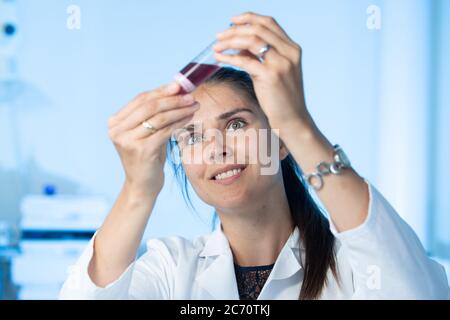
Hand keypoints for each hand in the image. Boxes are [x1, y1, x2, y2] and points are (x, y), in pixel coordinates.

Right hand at [107, 83, 198, 196]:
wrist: (142, 185)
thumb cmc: (148, 157)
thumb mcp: (146, 133)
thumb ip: (154, 114)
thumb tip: (176, 90)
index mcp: (115, 122)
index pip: (141, 99)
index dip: (161, 90)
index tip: (179, 85)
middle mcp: (117, 130)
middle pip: (150, 106)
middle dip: (172, 99)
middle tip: (190, 96)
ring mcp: (128, 140)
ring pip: (159, 117)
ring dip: (179, 110)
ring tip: (194, 105)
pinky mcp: (142, 150)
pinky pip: (165, 131)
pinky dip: (179, 122)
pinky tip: (189, 118)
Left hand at [213, 12, 312, 133]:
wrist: (293, 120)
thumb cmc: (281, 98)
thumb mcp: (273, 72)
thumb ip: (260, 57)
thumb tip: (238, 46)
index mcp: (292, 48)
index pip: (269, 23)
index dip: (249, 18)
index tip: (232, 21)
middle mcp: (289, 52)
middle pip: (258, 28)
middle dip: (235, 29)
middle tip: (219, 35)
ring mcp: (281, 63)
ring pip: (251, 40)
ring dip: (230, 40)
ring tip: (216, 45)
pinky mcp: (270, 76)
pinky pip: (245, 60)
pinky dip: (229, 56)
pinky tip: (219, 58)